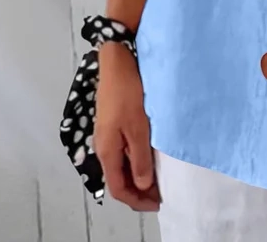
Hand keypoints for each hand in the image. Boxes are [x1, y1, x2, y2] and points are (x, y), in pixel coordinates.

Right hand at [94, 42, 159, 210]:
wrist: (118, 63)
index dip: (137, 201)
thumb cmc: (128, 93)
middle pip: (119, 179)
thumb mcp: (138, 128)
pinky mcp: (115, 124)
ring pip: (122, 166)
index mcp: (107, 151)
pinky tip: (150, 156)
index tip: (158, 203)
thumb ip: (139, 158)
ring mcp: (109, 135)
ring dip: (139, 175)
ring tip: (159, 178)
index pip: (119, 188)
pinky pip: (125, 151)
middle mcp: (105, 147)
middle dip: (139, 191)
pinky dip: (137, 160)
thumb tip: (142, 185)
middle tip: (161, 194)